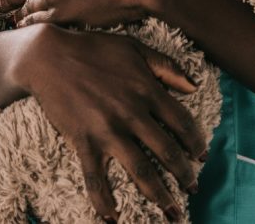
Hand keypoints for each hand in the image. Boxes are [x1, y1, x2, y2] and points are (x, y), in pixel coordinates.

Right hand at [13, 23, 206, 222]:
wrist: (50, 56)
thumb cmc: (95, 49)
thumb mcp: (136, 48)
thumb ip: (167, 67)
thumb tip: (194, 86)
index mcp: (147, 89)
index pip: (181, 121)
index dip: (196, 141)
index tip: (203, 156)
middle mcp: (132, 113)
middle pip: (167, 151)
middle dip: (184, 174)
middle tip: (194, 189)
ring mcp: (108, 130)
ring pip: (141, 170)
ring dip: (159, 195)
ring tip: (172, 212)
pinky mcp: (83, 142)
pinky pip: (95, 179)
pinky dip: (104, 203)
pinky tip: (113, 219)